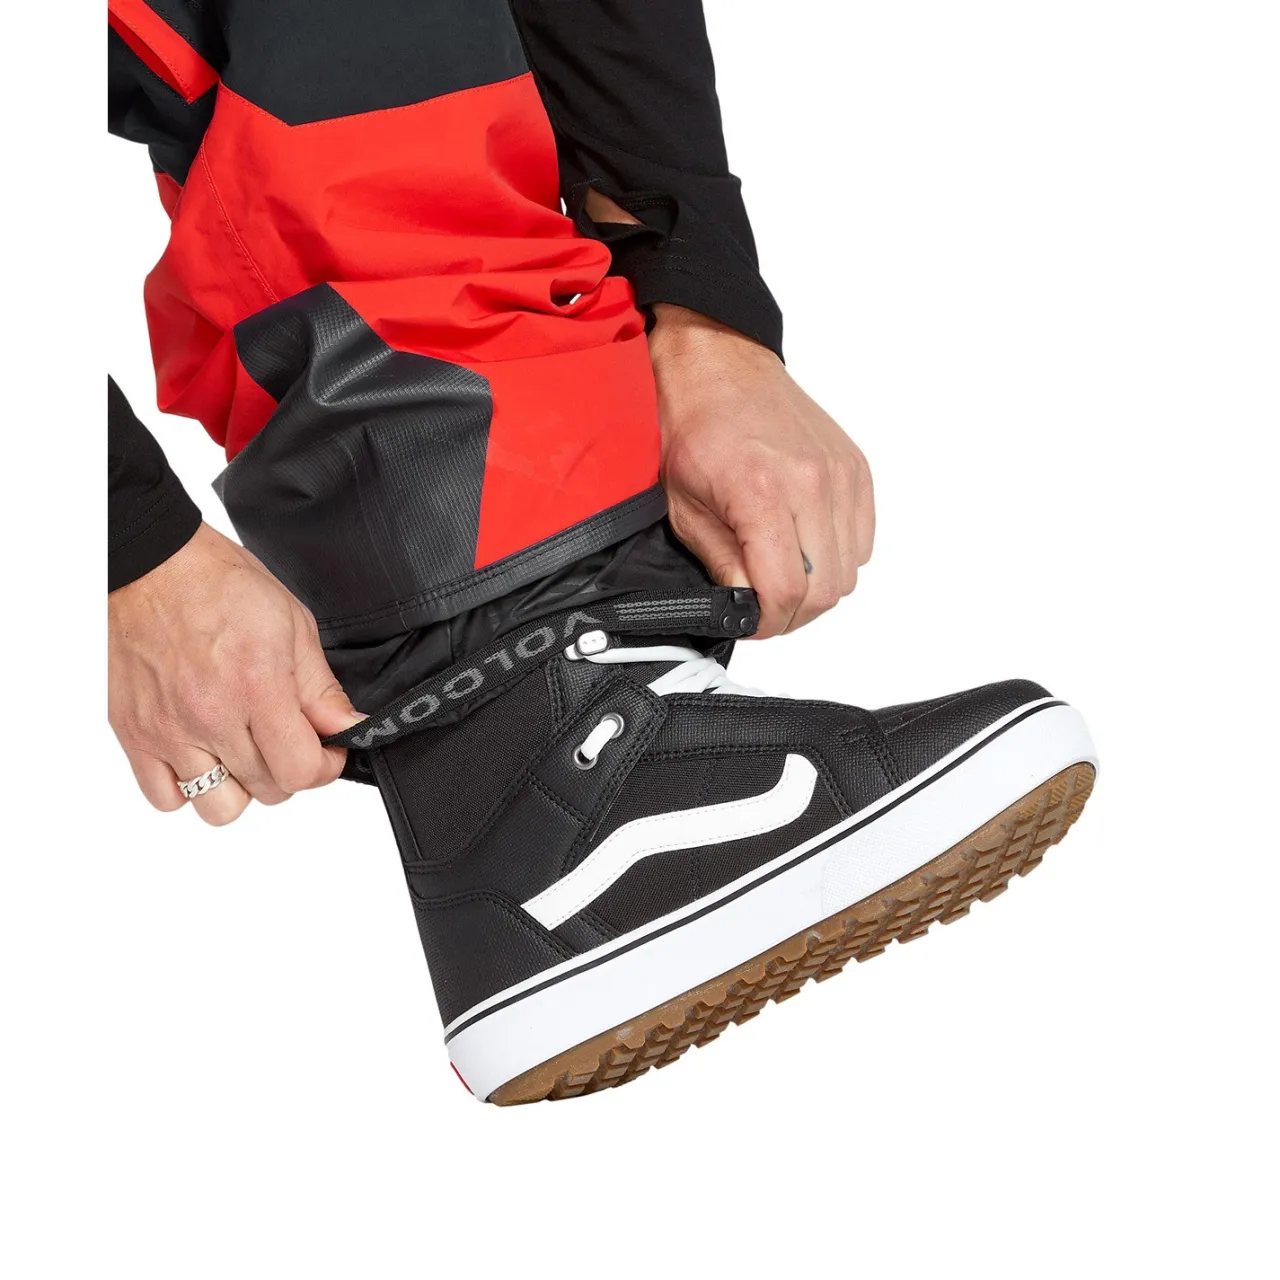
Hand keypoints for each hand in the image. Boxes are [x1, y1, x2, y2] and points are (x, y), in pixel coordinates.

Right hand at [108, 523, 363, 824]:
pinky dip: (187, 788)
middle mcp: (210, 715)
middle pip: (268, 790)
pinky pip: (166, 799)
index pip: (301, 770)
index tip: (328, 748)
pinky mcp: (134, 734)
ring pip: (218, 808)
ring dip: (241, 788)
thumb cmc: (217, 583)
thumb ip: (321, 688)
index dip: (326, 766)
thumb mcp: (293, 624)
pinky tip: (204, 754)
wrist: (150, 564)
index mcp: (256, 685)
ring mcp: (168, 730)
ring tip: (243, 751)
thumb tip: (349, 728)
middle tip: (287, 738)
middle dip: (290, 770)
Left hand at [649, 304, 874, 637]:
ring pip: (849, 571)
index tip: (750, 622)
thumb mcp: (684, 508)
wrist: (720, 365)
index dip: (768, 622)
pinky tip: (802, 546)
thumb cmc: (693, 427)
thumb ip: (721, 565)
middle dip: (793, 613)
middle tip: (764, 607)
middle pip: (826, 589)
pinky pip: (862, 540)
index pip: (787, 590)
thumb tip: (748, 610)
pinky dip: (837, 557)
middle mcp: (812, 483)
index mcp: (762, 492)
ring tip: (781, 575)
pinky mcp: (856, 469)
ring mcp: (841, 475)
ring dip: (816, 587)